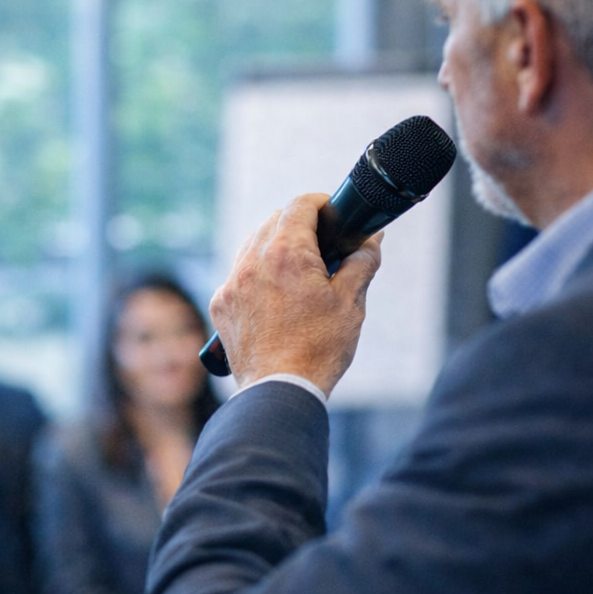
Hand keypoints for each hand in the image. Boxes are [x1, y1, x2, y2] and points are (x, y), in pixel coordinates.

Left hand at [209, 193, 383, 396]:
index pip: (299, 205)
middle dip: (299, 224)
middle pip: (274, 222)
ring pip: (251, 245)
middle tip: (324, 243)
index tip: (335, 215)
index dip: (321, 204)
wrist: (280, 389)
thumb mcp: (351, 302)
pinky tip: (275, 293)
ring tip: (299, 267)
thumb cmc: (319, 348)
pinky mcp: (221, 305)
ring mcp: (231, 283)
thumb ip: (361, 262)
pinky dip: (255, 273)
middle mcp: (251, 262)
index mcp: (286, 253)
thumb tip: (371, 240)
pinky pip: (237, 274)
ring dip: (274, 246)